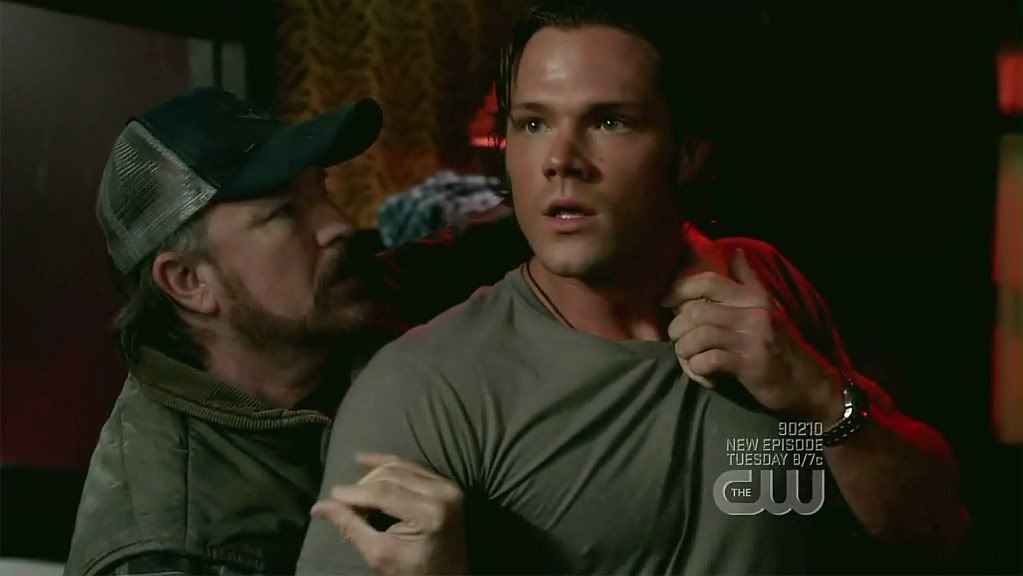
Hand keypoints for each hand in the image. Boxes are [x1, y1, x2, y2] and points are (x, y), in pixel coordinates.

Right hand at [311, 453, 466, 574]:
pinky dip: (390, 465)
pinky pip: (414, 467)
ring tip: (354, 488)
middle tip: (342, 500)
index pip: (383, 493)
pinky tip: (368, 462)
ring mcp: (448, 486)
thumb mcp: (379, 554)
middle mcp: (442, 492)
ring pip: (401, 466)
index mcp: (428, 513)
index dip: (354, 492)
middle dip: (363, 485)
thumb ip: (351, 526)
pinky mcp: (447, 484)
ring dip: (374, 472)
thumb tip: (318, 506)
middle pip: (391, 476)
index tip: (330, 496)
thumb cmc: (413, 573)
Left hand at [663, 249, 842, 422]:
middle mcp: (753, 313)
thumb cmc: (778, 345)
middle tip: (679, 342)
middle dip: (677, 329)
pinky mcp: (751, 364)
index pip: (708, 281)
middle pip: (696, 311)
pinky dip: (698, 370)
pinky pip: (709, 361)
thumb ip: (748, 281)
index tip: (666, 303)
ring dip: (685, 352)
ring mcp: (752, 339)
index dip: (679, 289)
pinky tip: (705, 376)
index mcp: (752, 297)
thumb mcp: (767, 308)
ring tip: (690, 360)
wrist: (806, 383)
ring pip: (698, 336)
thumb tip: (736, 252)